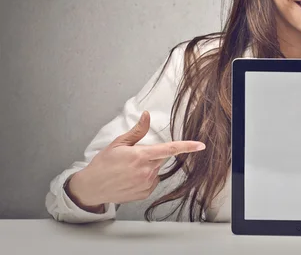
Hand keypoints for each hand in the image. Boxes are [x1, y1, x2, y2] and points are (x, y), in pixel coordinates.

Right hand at [67, 111, 204, 208]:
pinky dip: (145, 179)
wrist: (92, 187)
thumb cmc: (103, 164)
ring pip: (156, 170)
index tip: (200, 145)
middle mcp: (146, 171)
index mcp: (141, 156)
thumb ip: (137, 130)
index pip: (170, 149)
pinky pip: (152, 182)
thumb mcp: (118, 143)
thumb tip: (147, 115)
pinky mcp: (145, 193)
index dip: (187, 147)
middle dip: (150, 155)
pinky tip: (130, 179)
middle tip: (132, 158)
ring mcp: (146, 184)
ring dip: (147, 168)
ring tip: (128, 170)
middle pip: (160, 158)